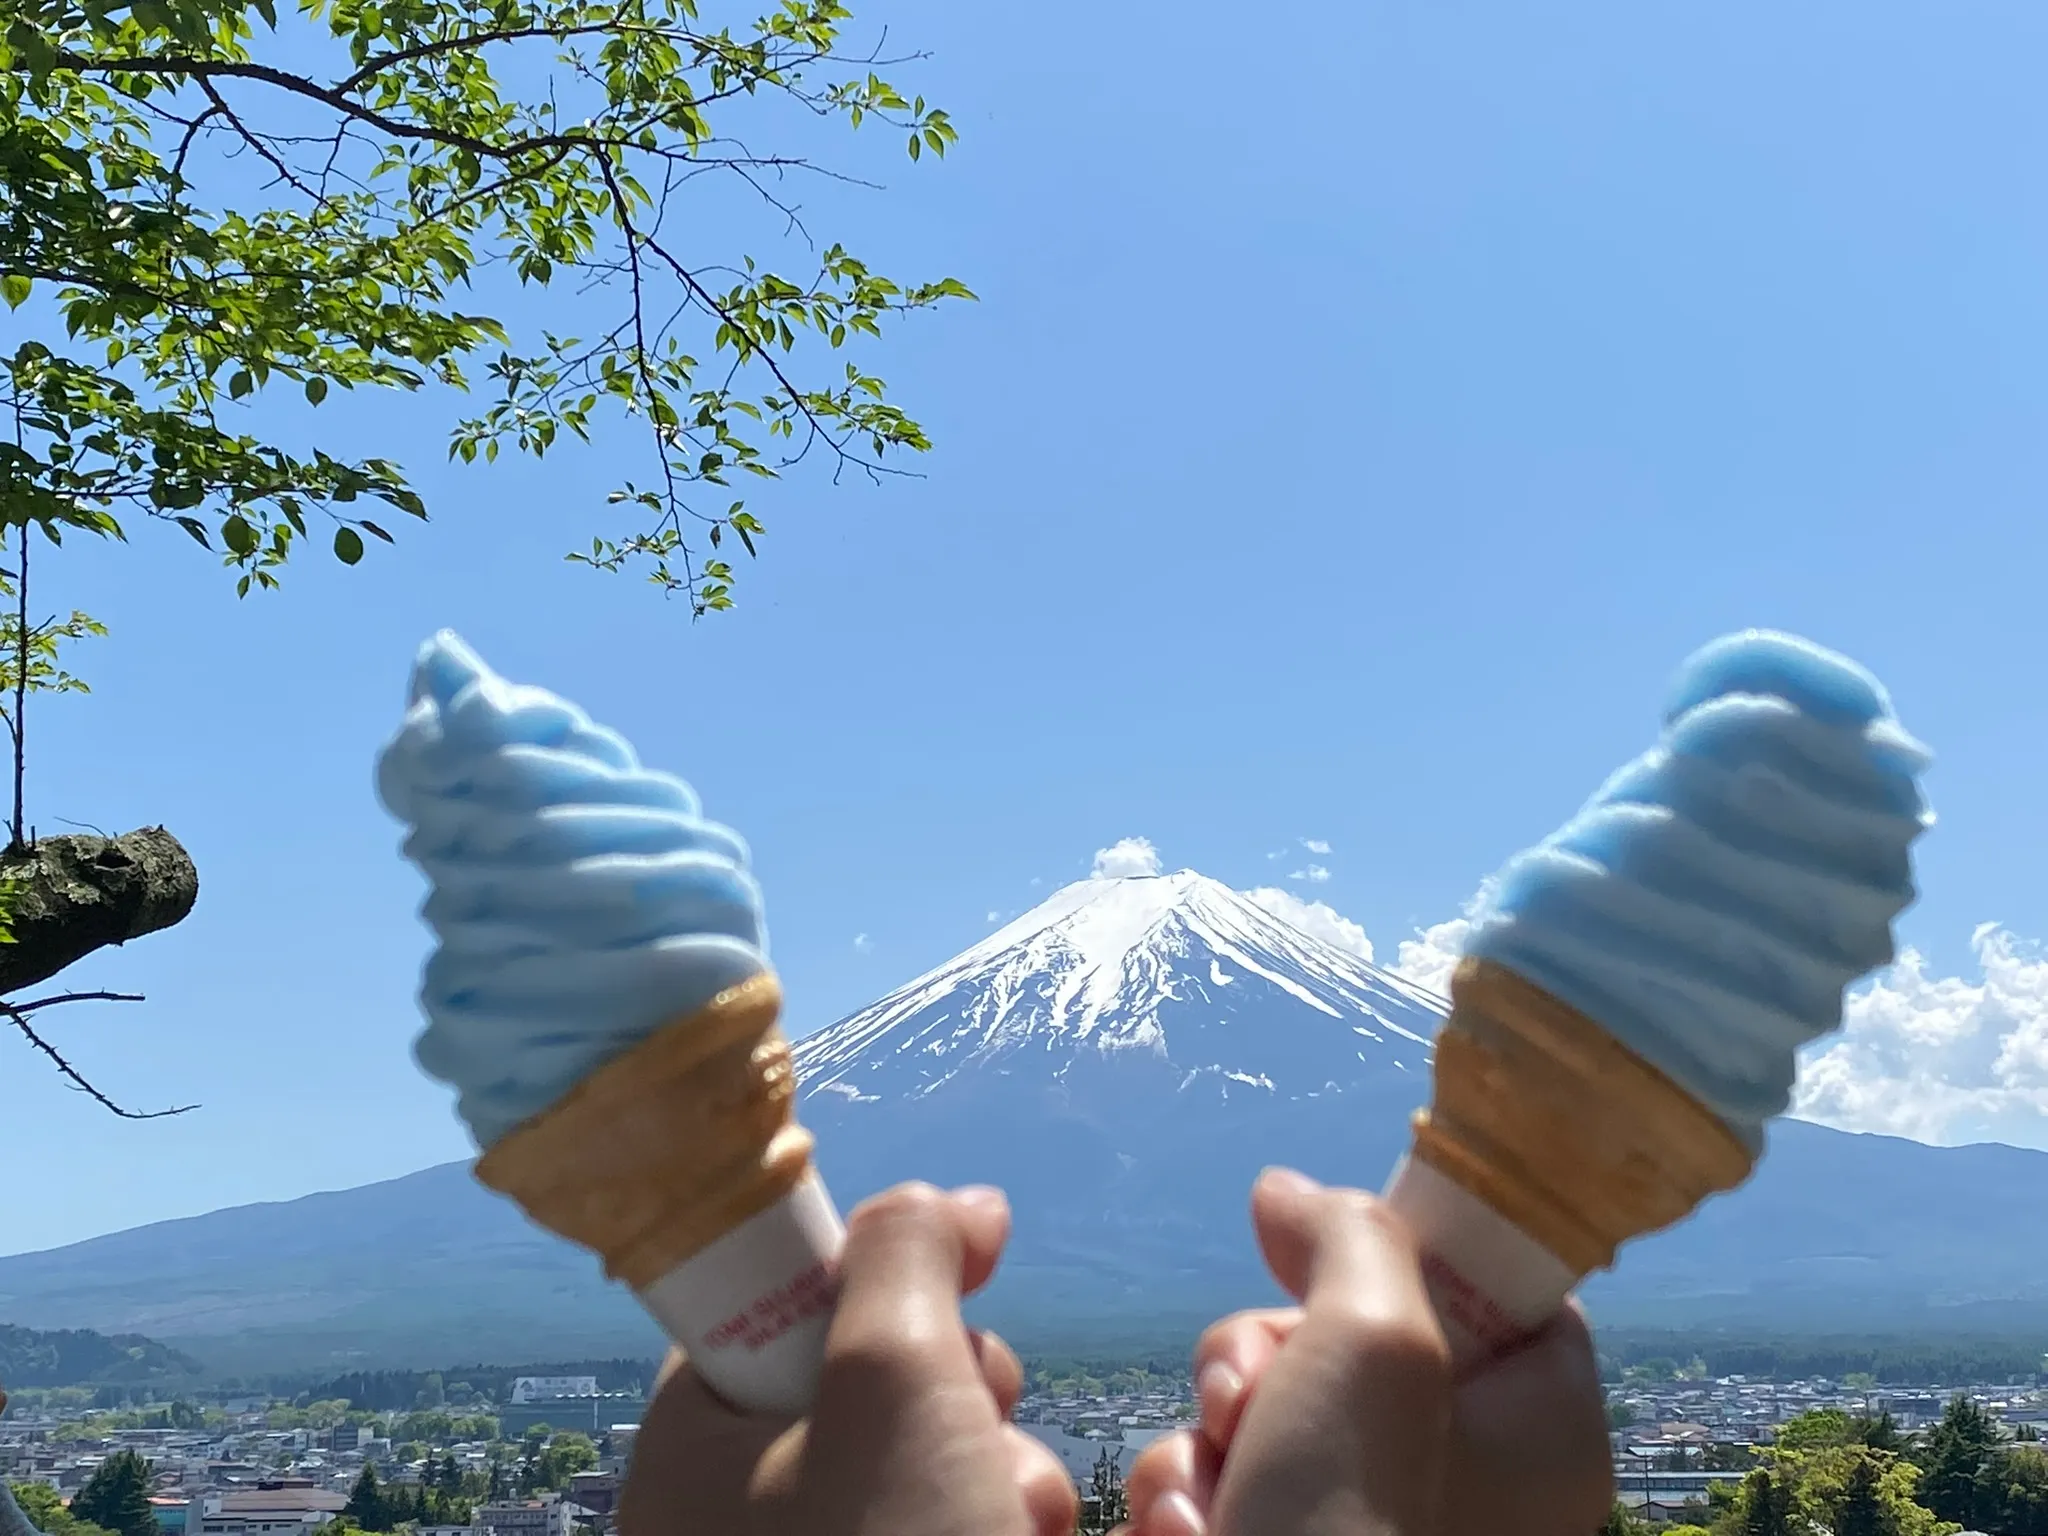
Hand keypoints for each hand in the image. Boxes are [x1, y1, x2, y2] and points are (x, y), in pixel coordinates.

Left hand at [619, 1182, 1076, 1535]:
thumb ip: (906, 1254)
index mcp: (692, 1448)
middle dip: (965, 1386)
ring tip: (1011, 1519)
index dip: (880, 1266)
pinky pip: (951, 1526)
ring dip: (1002, 1466)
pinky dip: (1002, 1527)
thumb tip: (951, 1201)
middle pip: (870, 1374)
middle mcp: (736, 1516)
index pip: (778, 1296)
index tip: (974, 1257)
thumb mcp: (890, 1375)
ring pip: (931, 1458)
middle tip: (980, 1419)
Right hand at [1119, 1169, 1612, 1535]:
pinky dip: (1195, 1491)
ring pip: (1270, 1401)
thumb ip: (1348, 1241)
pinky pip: (1229, 1473)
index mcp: (1540, 1433)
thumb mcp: (1371, 1340)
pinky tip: (1193, 1532)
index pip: (1501, 1288)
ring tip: (1215, 1488)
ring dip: (1214, 1427)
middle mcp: (1470, 1481)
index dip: (1406, 1248)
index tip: (1321, 1241)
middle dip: (1265, 1352)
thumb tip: (1287, 1191)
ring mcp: (1370, 1524)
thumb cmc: (1351, 1530)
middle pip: (1354, 1333)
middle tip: (1251, 1394)